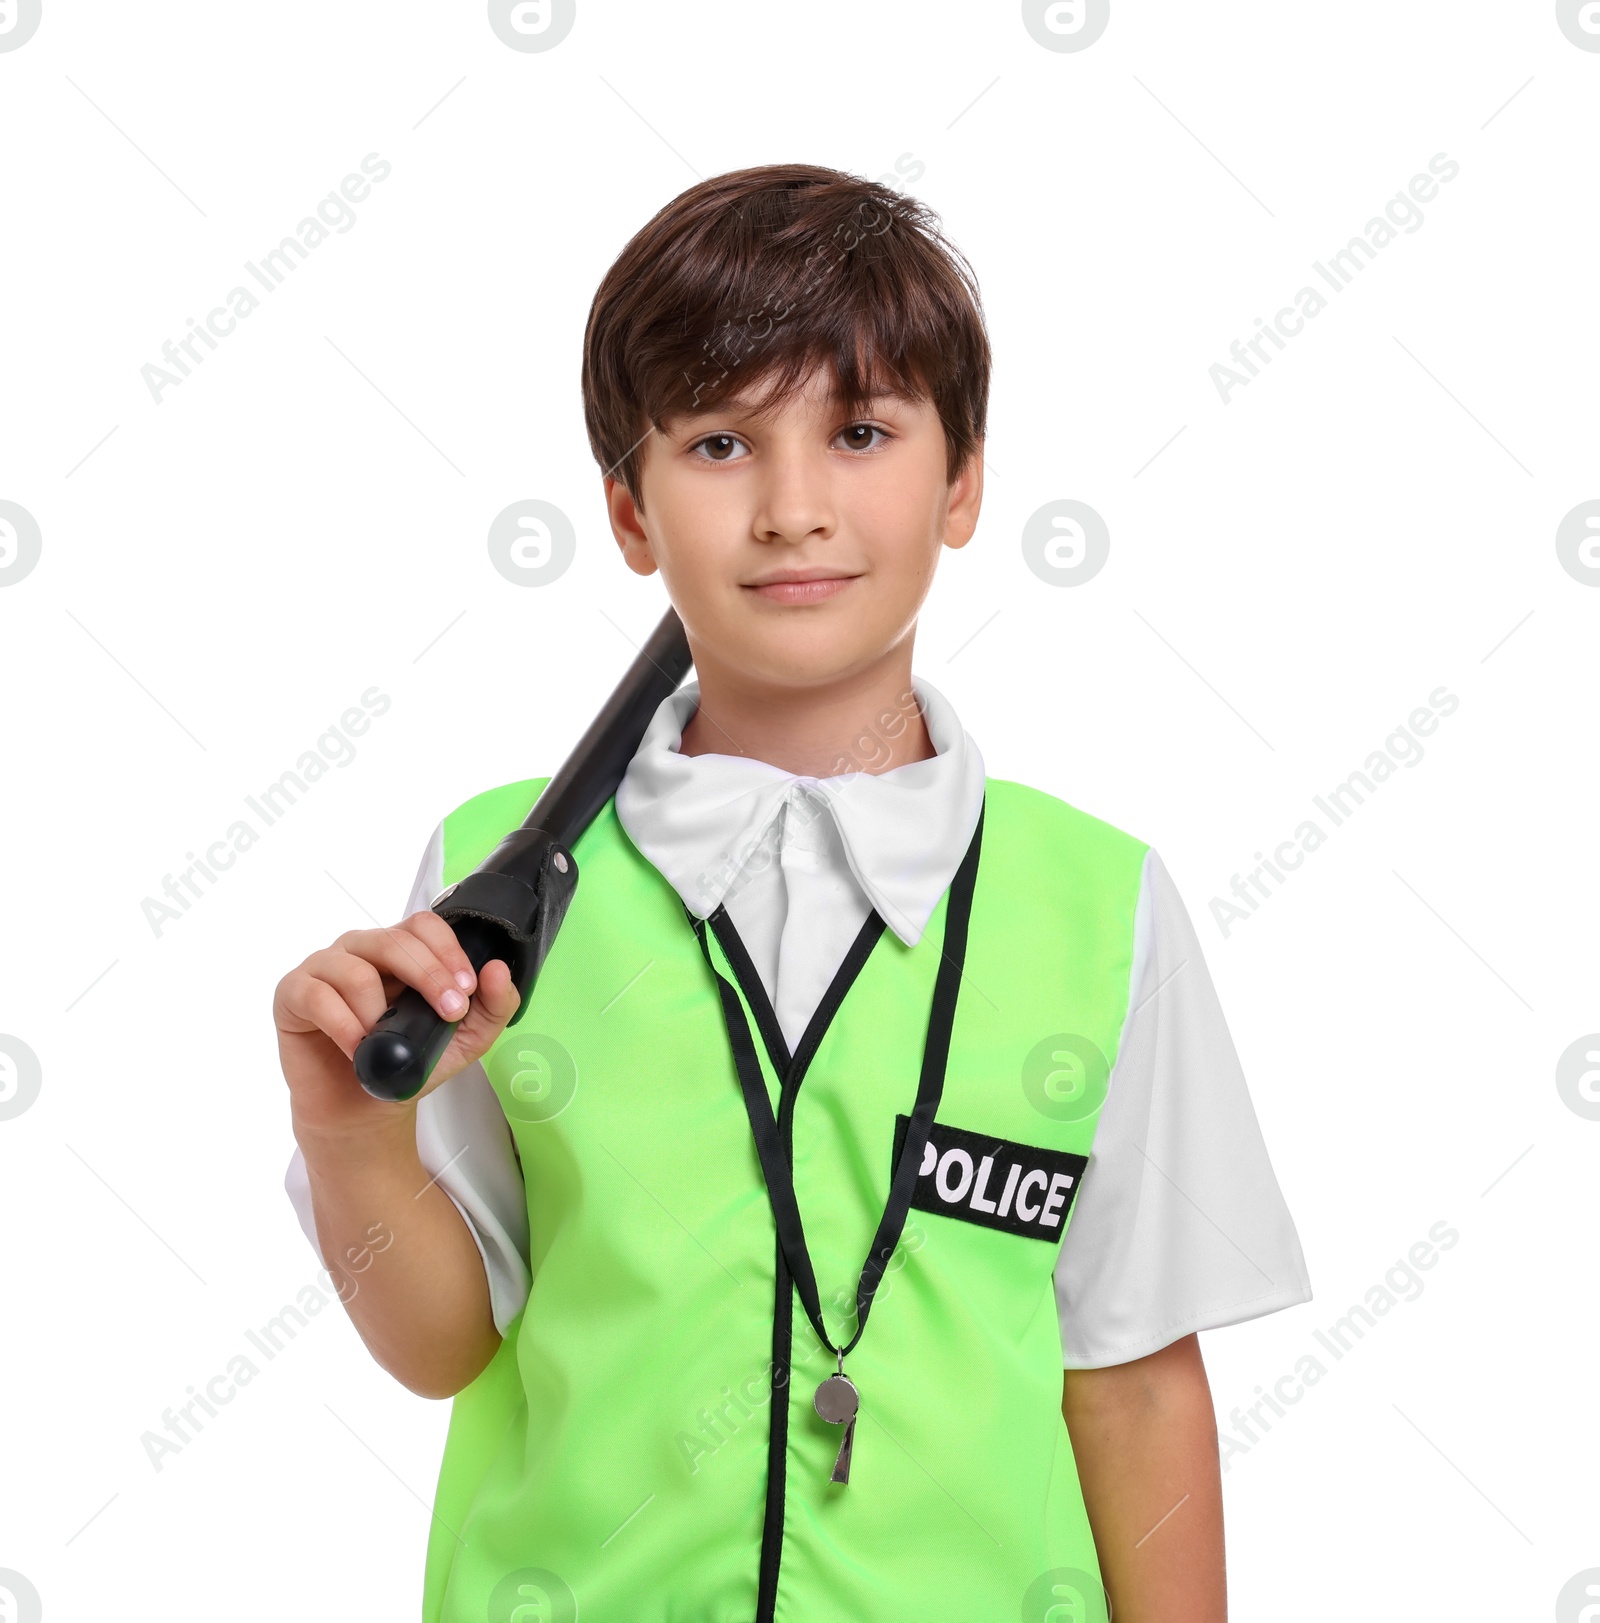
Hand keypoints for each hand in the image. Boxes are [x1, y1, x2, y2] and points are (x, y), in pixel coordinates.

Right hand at [274, 912, 519, 1139]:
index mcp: (400, 951)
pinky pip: (317, 996)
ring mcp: (324, 968)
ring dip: (379, 1012)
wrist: (363, 1107)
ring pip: (356, 970)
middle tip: (446, 1013)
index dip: (447, 951)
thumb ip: (492, 1007)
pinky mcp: (292, 993)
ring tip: (386, 1042)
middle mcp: (361, 950)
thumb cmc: (408, 1063)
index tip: (465, 990)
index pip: (424, 926)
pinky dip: (344, 1026)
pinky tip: (358, 1050)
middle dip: (429, 976)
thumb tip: (497, 970)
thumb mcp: (466, 1040)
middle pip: (394, 941)